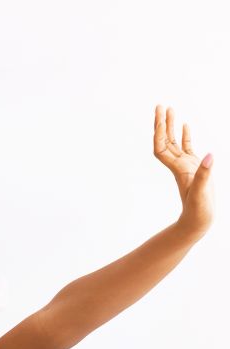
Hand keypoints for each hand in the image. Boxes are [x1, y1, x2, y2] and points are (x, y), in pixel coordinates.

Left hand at [153, 105, 214, 240]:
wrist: (198, 222)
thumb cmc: (198, 210)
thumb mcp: (202, 192)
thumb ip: (205, 174)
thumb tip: (210, 155)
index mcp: (178, 169)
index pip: (162, 147)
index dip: (159, 132)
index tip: (159, 116)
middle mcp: (178, 165)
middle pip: (165, 141)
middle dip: (162, 123)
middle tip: (160, 105)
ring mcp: (186, 166)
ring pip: (175, 142)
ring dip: (171, 126)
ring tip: (170, 109)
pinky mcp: (194, 168)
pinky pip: (187, 148)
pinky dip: (186, 136)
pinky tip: (186, 125)